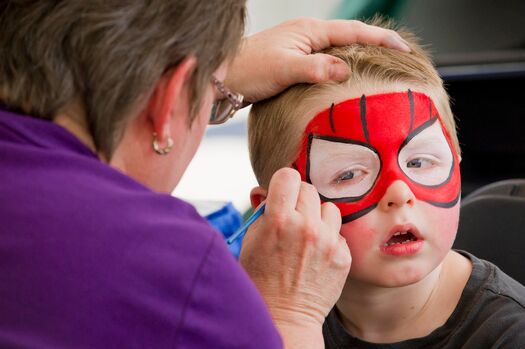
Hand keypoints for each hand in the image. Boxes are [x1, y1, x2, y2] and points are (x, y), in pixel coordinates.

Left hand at [226, 17, 410, 102]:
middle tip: (400, 58)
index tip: (403, 48)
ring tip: (381, 69)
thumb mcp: (284, 69)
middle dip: (376, 45)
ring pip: (338, 50)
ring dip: (359, 57)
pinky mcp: (295, 62)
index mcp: (309, 31)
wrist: (222, 76)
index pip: (354, 32)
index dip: (381, 39)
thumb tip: (344, 69)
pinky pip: (326, 62)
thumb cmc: (248, 70)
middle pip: (350, 37)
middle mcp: (307, 35)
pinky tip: (347, 79)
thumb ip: (315, 68)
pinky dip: (341, 68)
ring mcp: (301, 48)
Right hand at [240, 168, 350, 347]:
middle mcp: (306, 227)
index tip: (282, 193)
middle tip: (292, 217)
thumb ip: (262, 211)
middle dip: (298, 200)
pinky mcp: (343, 256)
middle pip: (309, 189)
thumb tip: (264, 190)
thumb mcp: (251, 241)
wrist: (285, 317)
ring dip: (317, 217)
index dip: (283, 183)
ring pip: (328, 208)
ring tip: (306, 237)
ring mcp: (328, 242)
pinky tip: (316, 255)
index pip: (288, 176)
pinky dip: (329, 239)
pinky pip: (339, 233)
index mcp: (278, 220)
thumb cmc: (261, 279)